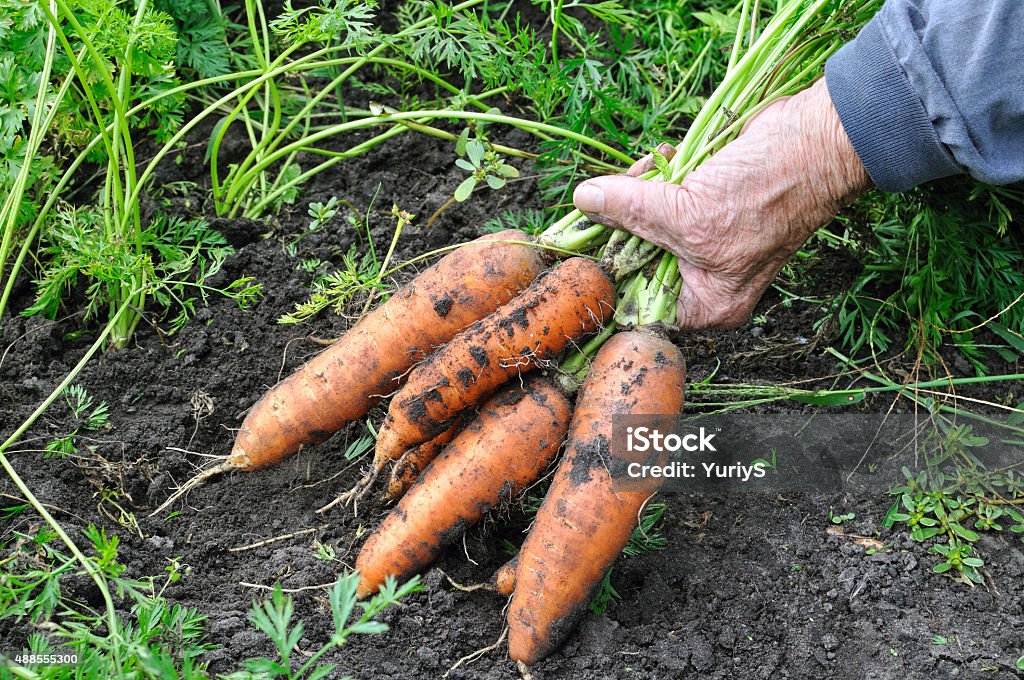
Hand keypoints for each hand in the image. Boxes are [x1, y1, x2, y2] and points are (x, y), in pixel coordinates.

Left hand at [573, 78, 870, 329]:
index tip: (582, 243)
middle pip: (637, 260)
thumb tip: (583, 201)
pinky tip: (665, 158)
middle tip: (615, 192)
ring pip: (645, 223)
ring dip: (639, 190)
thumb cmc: (767, 192)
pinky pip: (663, 197)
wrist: (816, 139)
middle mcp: (706, 279)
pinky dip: (658, 176)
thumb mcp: (688, 212)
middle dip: (622, 223)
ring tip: (652, 168)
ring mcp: (706, 240)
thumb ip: (630, 210)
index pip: (639, 303)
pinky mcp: (706, 203)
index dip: (610, 274)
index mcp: (707, 303)